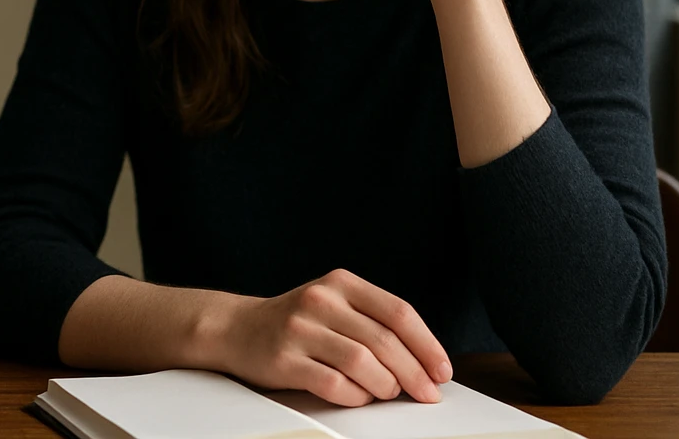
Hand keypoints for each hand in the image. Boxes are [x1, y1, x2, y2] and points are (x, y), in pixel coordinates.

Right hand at [213, 269, 451, 405]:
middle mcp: (320, 300)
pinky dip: (355, 396)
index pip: (398, 311)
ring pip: (363, 363)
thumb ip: (372, 322)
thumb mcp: (334, 305)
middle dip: (415, 373)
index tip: (442, 370)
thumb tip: (425, 364)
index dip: (427, 344)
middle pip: (385, 340)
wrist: (236, 329)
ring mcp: (299, 329)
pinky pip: (334, 385)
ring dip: (386, 386)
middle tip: (427, 394)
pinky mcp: (284, 359)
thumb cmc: (298, 324)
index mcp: (340, 282)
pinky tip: (358, 396)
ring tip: (387, 392)